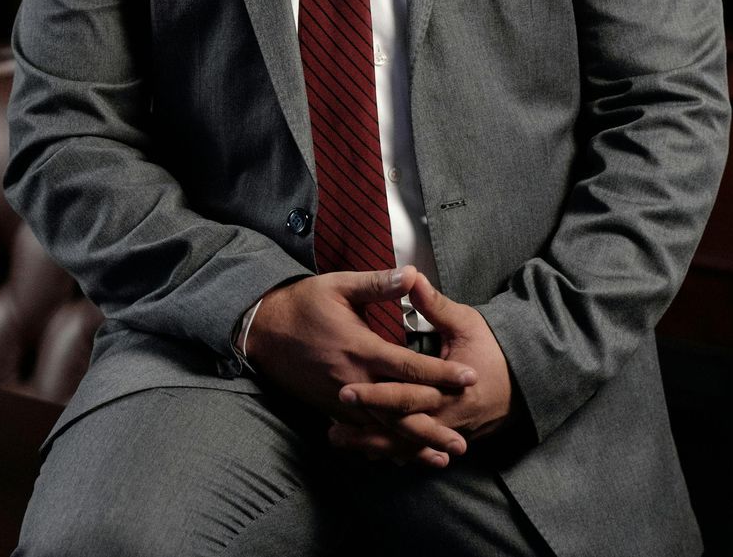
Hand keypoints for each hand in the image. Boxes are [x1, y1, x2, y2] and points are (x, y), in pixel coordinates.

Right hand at [243, 267, 477, 467]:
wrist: (263, 330)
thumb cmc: (302, 304)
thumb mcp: (338, 285)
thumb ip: (377, 285)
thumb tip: (413, 275)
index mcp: (361, 348)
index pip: (410, 367)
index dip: (442, 374)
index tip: (470, 379)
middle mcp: (354, 379)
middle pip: (401, 409)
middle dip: (433, 426)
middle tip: (462, 442)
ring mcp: (341, 398)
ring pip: (383, 427)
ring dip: (413, 443)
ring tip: (442, 457)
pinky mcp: (331, 407)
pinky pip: (364, 430)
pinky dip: (386, 444)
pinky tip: (403, 455)